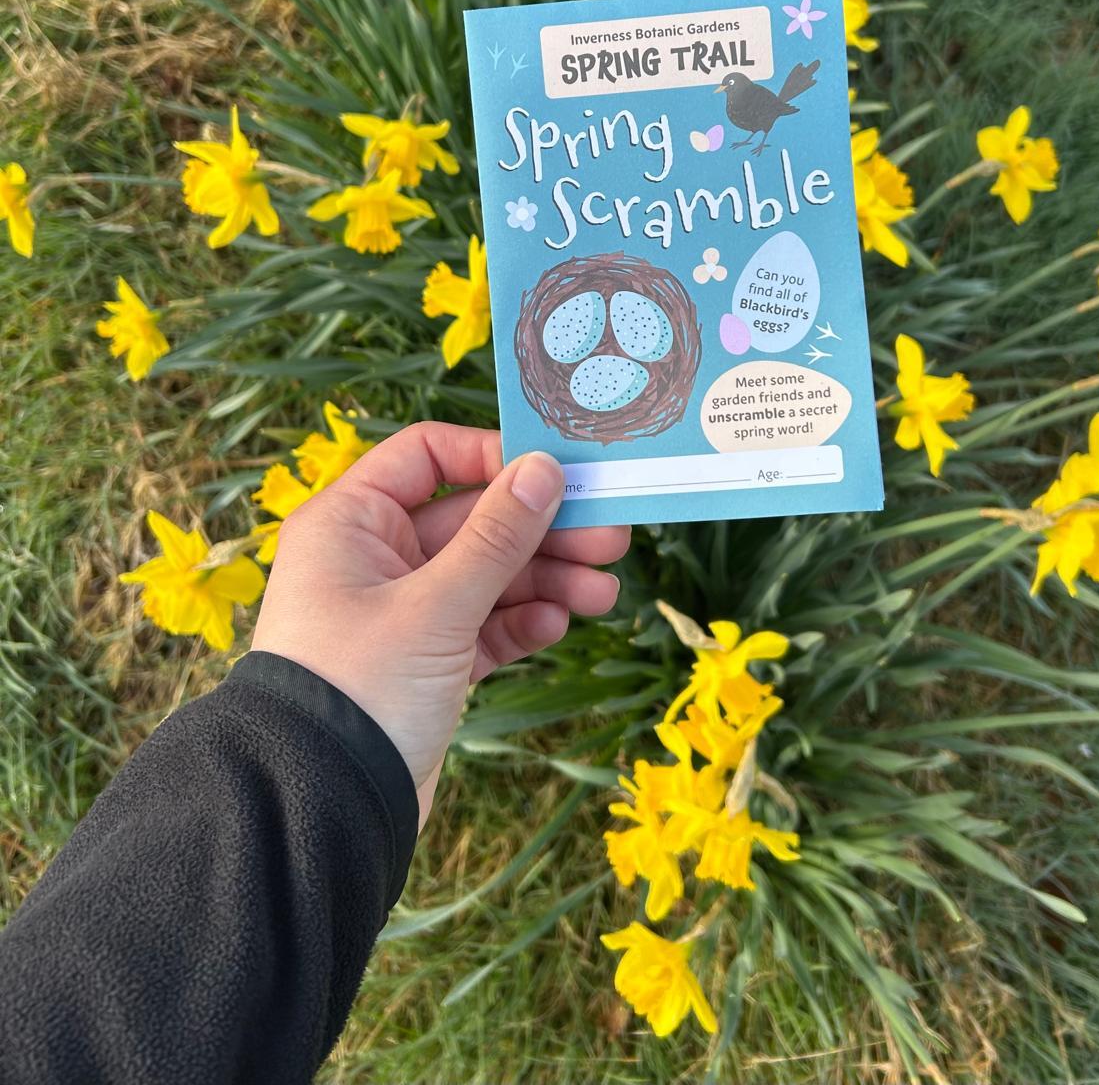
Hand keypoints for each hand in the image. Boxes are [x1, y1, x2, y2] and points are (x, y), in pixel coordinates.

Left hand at [250, 423, 628, 825]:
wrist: (322, 808)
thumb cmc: (361, 687)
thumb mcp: (436, 604)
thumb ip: (497, 535)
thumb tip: (544, 468)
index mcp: (352, 522)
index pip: (427, 456)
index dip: (492, 457)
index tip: (555, 472)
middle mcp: (374, 557)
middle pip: (472, 519)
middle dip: (542, 529)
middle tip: (611, 536)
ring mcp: (400, 611)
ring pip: (486, 575)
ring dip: (545, 579)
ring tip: (603, 593)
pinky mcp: (424, 661)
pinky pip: (482, 624)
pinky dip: (520, 622)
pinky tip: (557, 623)